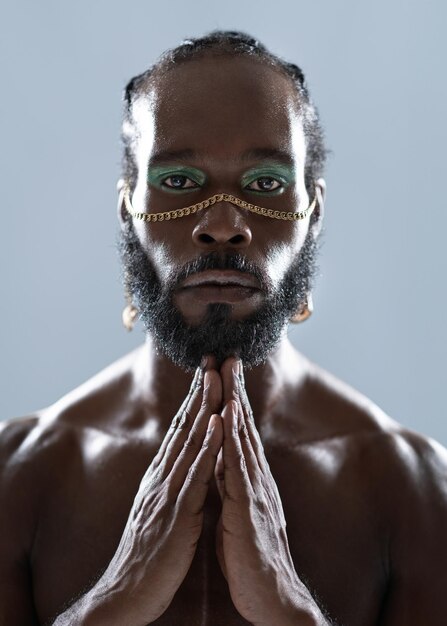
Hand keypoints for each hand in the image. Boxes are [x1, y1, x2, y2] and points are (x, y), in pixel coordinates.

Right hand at [60, 363, 223, 625]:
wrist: (128, 591)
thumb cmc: (149, 553)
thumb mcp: (161, 509)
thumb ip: (173, 484)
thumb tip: (186, 463)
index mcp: (162, 476)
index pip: (180, 430)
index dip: (194, 401)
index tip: (206, 374)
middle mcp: (163, 476)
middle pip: (185, 426)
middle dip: (199, 392)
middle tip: (211, 360)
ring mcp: (169, 490)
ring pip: (190, 441)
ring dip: (204, 407)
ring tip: (215, 377)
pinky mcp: (177, 511)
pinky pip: (196, 473)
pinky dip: (207, 445)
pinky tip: (216, 424)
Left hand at [214, 358, 322, 625]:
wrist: (270, 592)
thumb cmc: (250, 552)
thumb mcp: (236, 509)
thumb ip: (229, 481)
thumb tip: (219, 457)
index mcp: (247, 478)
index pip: (238, 432)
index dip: (231, 400)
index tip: (223, 372)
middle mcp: (254, 476)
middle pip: (242, 425)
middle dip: (234, 389)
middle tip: (228, 355)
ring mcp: (254, 488)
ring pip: (241, 436)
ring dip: (234, 400)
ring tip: (228, 370)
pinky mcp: (248, 505)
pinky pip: (237, 464)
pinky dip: (233, 436)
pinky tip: (229, 413)